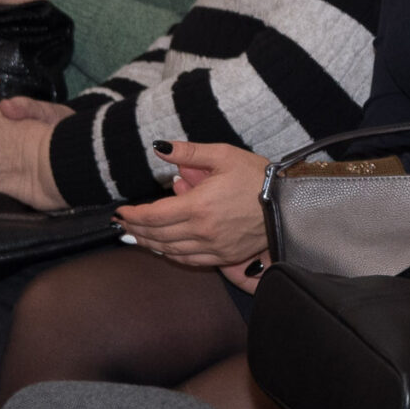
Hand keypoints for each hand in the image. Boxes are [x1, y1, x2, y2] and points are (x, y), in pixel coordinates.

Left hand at [115, 141, 270, 268]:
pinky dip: (171, 255)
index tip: (120, 212)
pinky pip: (189, 260)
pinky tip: (164, 248)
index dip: (133, 215)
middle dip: (135, 230)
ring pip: (170, 250)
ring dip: (149, 244)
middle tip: (122, 225)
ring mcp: (213, 247)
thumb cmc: (257, 177)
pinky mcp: (224, 256)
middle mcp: (202, 231)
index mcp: (198, 206)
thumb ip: (188, 152)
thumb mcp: (223, 155)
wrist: (289, 203)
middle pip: (157, 235)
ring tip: (136, 236)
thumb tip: (159, 148)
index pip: (153, 215)